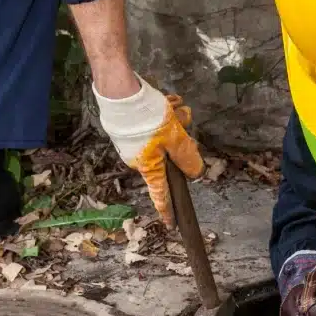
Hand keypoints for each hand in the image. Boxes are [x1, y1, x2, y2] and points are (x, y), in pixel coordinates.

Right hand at [95, 78, 203, 225]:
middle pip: (171, 154)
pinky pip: (158, 122)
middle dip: (181, 137)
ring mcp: (137, 141)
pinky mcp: (134, 125)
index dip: (167, 209)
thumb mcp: (174, 137)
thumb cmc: (146, 118)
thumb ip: (187, 157)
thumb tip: (196, 173)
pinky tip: (166, 101)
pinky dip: (165, 112)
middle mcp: (141, 157)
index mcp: (148, 165)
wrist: (120, 90)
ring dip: (175, 120)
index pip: (160, 194)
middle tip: (183, 121)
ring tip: (172, 106)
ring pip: (168, 134)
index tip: (171, 224)